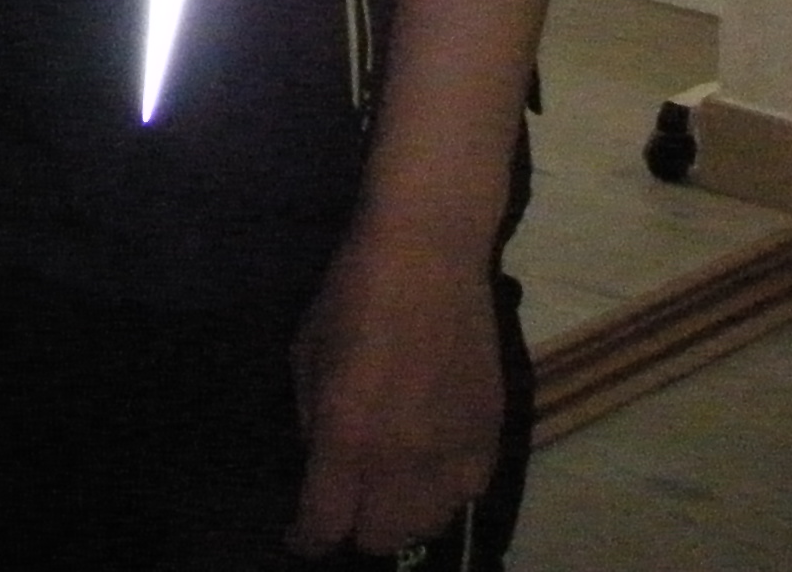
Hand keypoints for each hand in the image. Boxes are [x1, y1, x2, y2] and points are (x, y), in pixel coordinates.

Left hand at [287, 231, 504, 557]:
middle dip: (354, 526)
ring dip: (399, 514)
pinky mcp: (490, 435)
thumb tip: (321, 464)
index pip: (327, 523)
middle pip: (380, 537)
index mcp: (348, 436)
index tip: (301, 534)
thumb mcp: (306, 355)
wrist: (429, 254)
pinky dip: (441, 492)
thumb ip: (312, 421)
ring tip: (386, 487)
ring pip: (427, 524)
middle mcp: (403, 458)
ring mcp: (453, 450)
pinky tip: (426, 467)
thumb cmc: (353, 293)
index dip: (308, 537)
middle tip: (345, 499)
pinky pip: (466, 494)